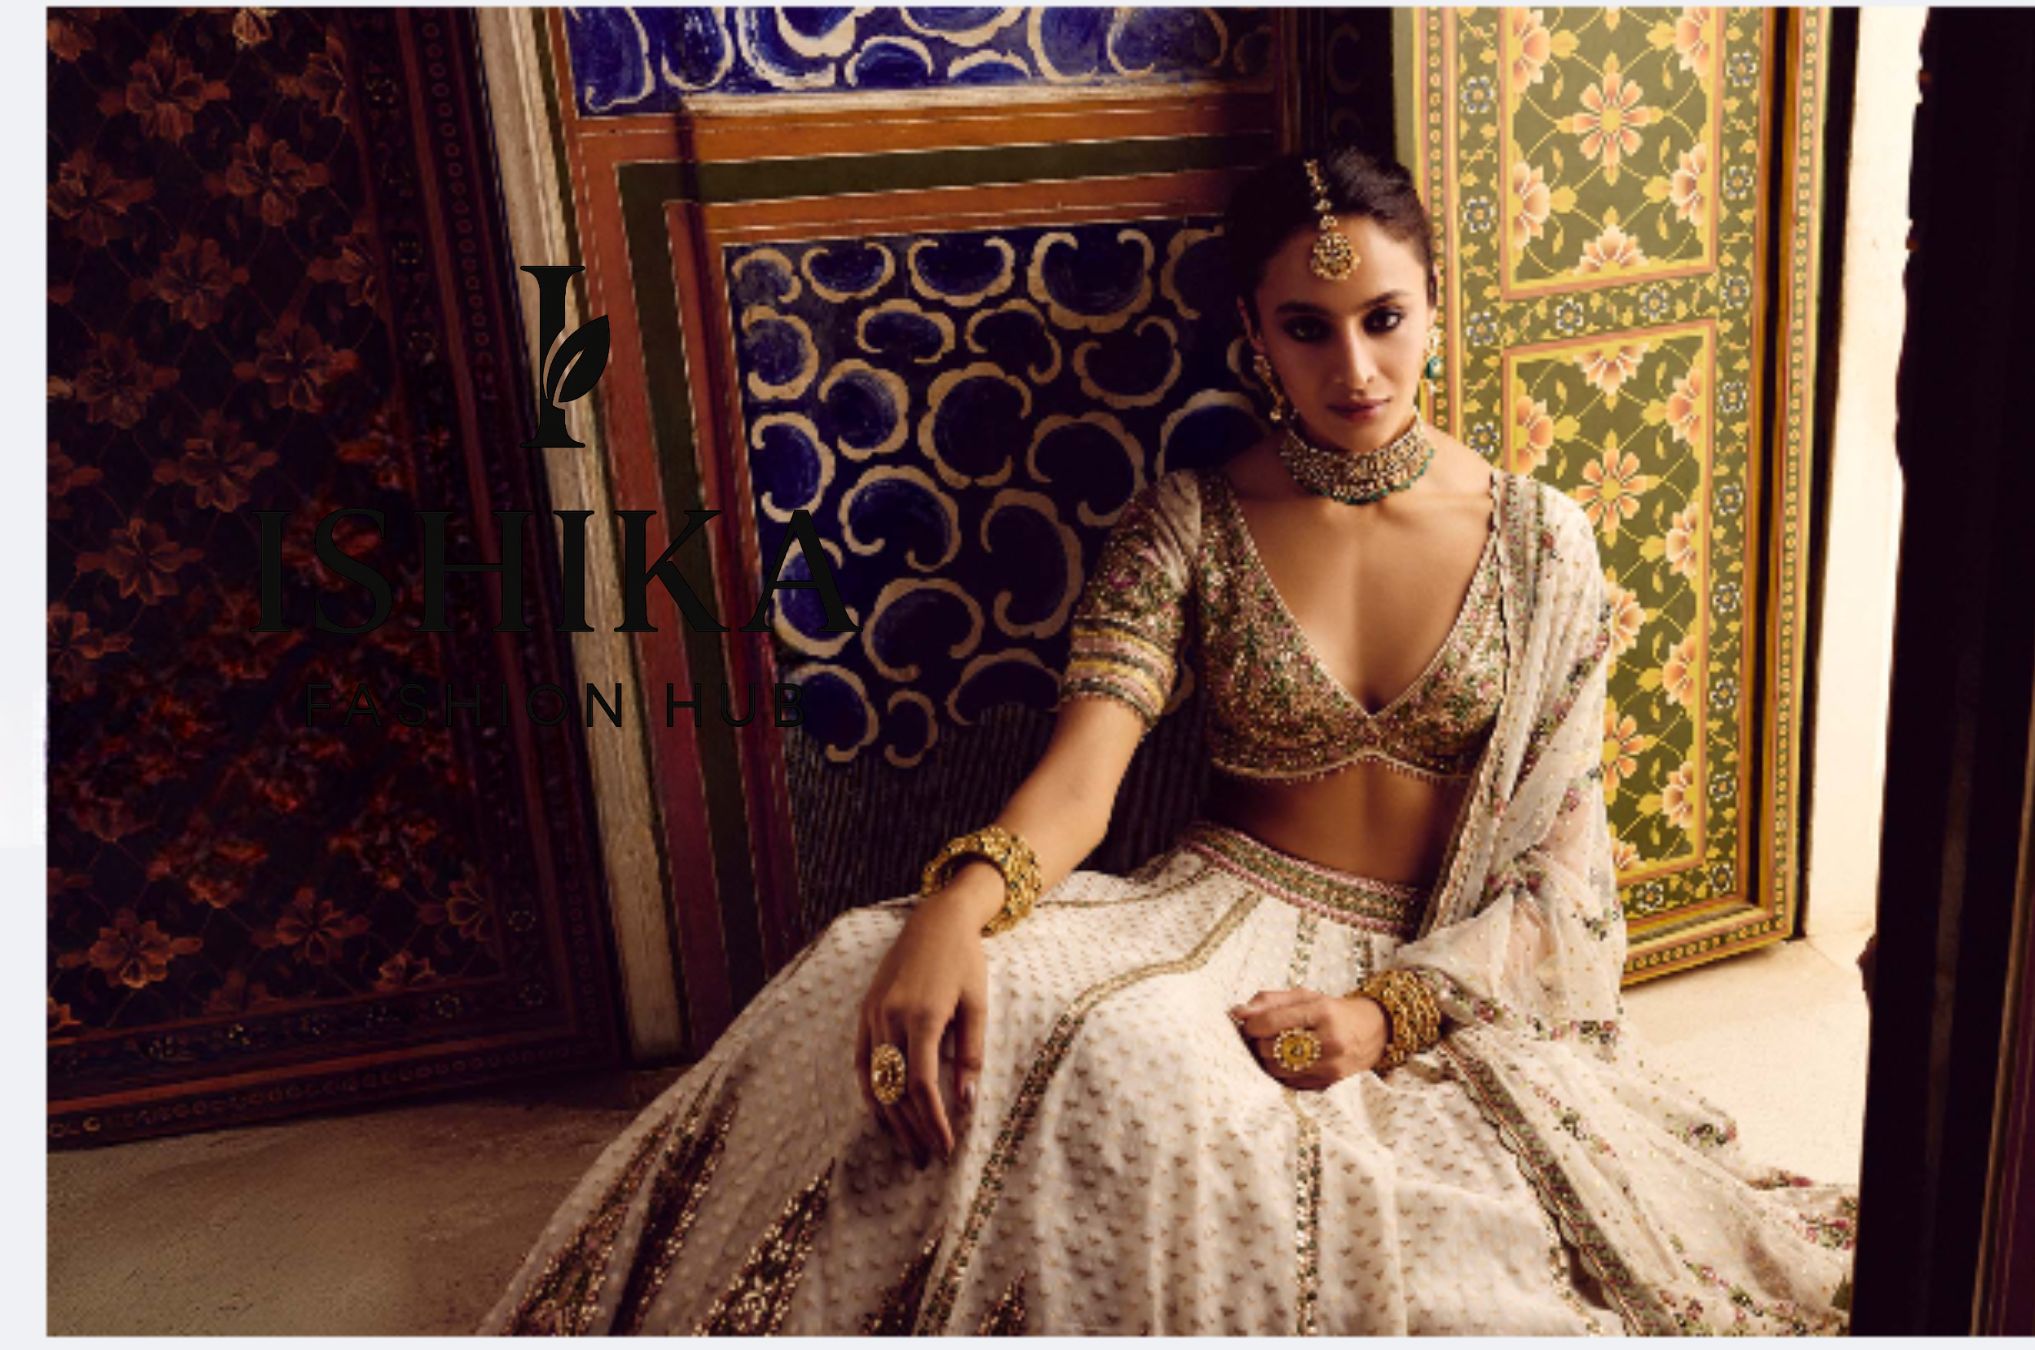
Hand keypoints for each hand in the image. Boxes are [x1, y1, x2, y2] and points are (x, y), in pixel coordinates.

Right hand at [854, 898, 987, 1167]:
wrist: (934, 920)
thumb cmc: (964, 961)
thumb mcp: (977, 1005)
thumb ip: (970, 1054)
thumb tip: (965, 1103)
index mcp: (922, 1017)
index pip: (922, 1086)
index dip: (933, 1122)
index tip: (947, 1147)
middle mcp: (891, 1019)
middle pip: (896, 1090)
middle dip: (913, 1130)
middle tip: (929, 1160)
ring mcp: (873, 1016)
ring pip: (876, 1081)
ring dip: (891, 1120)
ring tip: (909, 1148)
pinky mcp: (865, 1012)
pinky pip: (862, 1062)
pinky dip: (871, 1093)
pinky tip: (882, 1117)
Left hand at [1230, 987, 1389, 1089]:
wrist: (1375, 1031)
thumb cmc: (1333, 1010)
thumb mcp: (1305, 996)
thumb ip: (1269, 1000)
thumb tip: (1237, 1012)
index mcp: (1322, 1011)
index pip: (1271, 1022)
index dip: (1251, 1025)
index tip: (1248, 1025)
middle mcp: (1329, 1040)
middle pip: (1270, 1048)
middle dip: (1259, 1042)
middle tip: (1262, 1036)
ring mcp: (1331, 1065)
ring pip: (1277, 1069)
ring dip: (1267, 1059)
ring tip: (1275, 1048)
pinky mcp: (1331, 1083)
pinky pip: (1290, 1082)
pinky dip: (1282, 1072)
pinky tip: (1289, 1061)